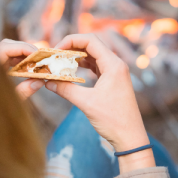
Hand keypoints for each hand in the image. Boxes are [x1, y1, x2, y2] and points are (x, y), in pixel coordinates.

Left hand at [0, 39, 44, 100]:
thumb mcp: (7, 102)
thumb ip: (23, 91)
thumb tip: (39, 81)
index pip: (5, 47)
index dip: (23, 48)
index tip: (37, 55)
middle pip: (6, 46)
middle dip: (24, 50)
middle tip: (39, 58)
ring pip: (5, 50)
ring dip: (20, 55)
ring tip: (34, 63)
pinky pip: (3, 58)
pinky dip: (15, 60)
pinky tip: (25, 68)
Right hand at [45, 34, 154, 172]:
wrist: (130, 137)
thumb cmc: (113, 120)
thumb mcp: (86, 103)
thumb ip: (65, 89)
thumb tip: (47, 81)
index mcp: (113, 64)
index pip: (90, 40)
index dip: (71, 41)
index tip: (55, 50)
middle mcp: (116, 64)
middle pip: (91, 45)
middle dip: (71, 47)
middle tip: (54, 55)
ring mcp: (115, 72)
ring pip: (93, 56)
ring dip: (76, 57)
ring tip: (59, 63)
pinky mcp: (112, 80)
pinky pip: (95, 66)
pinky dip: (82, 66)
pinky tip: (70, 71)